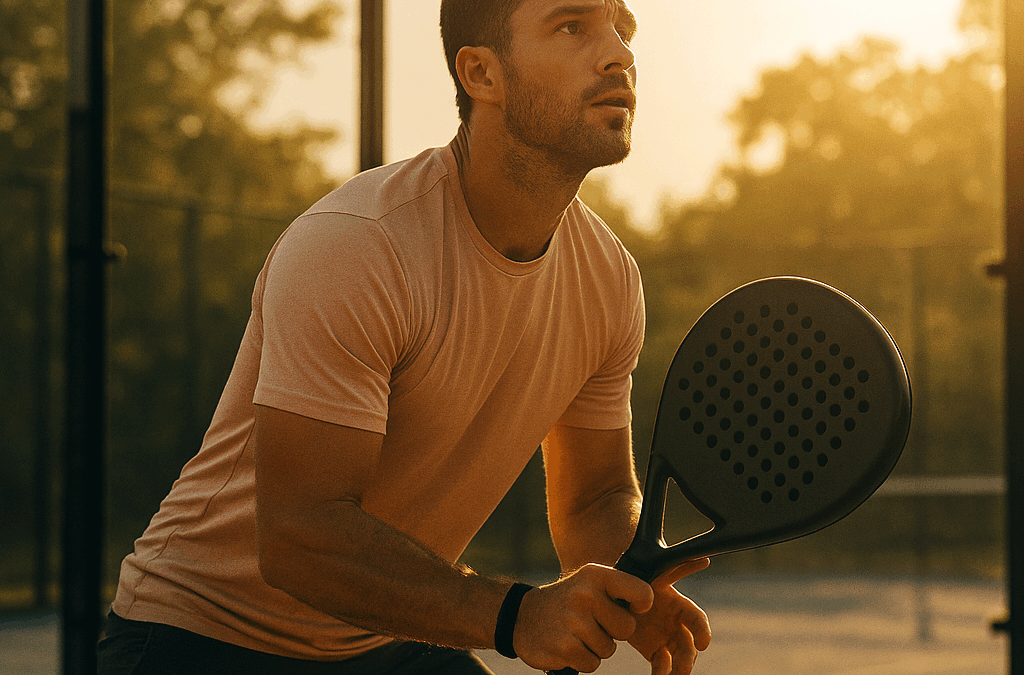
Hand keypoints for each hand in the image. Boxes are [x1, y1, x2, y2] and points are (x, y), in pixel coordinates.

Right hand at [511, 563, 654, 672]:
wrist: (523, 616)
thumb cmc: (568, 600)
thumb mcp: (589, 583)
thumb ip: (619, 589)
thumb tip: (651, 601)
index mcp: (595, 576)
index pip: (641, 592)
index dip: (642, 604)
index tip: (633, 606)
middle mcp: (585, 596)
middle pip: (627, 628)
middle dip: (614, 632)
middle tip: (594, 622)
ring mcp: (574, 623)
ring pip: (609, 649)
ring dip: (595, 647)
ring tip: (577, 632)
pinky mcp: (564, 648)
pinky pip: (592, 664)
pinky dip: (582, 659)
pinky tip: (567, 644)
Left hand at [628, 558, 711, 674]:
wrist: (614, 597)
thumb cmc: (634, 582)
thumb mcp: (648, 575)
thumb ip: (675, 569)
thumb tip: (704, 559)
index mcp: (678, 605)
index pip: (697, 619)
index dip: (702, 631)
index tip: (704, 644)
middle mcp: (676, 623)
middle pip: (689, 643)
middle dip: (689, 656)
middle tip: (683, 668)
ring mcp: (667, 639)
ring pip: (680, 658)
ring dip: (679, 668)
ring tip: (673, 674)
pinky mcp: (656, 652)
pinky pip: (663, 666)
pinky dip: (662, 672)